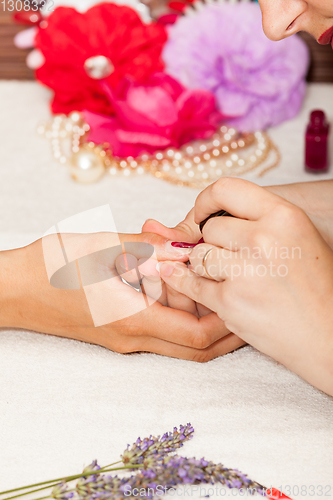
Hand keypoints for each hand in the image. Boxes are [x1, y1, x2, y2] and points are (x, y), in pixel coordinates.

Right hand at [0, 231, 243, 361]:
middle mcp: (133, 337)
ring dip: (200, 315)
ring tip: (210, 282)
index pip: (199, 336)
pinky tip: (175, 281)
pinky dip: (177, 312)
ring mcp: (125, 339)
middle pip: (195, 348)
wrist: (13, 291)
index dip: (228, 321)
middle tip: (242, 297)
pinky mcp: (117, 331)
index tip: (244, 297)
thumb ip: (150, 248)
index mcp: (133, 319)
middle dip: (224, 326)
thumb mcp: (102, 247)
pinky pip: (160, 330)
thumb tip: (187, 247)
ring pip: (179, 339)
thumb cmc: (51, 267)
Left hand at [157, 178, 332, 394]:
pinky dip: (186, 282)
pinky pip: (192, 284)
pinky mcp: (230, 302)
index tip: (203, 213)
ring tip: (227, 276)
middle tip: (230, 258)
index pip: (226, 189)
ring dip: (205, 265)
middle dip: (213, 242)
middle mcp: (264, 238)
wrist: (326, 334)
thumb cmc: (314, 285)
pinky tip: (181, 278)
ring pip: (198, 255)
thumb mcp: (296, 237)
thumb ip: (256, 220)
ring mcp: (245, 271)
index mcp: (284, 216)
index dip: (206, 201)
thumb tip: (196, 219)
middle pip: (210, 227)